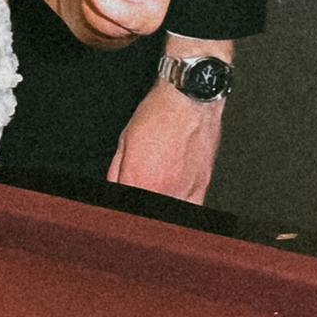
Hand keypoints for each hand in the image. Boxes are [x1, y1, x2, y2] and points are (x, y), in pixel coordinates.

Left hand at [110, 55, 225, 204]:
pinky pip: (190, 210)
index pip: (125, 209)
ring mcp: (185, 191)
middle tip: (139, 196)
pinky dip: (179, 205)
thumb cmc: (159, 114)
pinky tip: (173, 196)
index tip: (119, 204)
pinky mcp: (202, 187)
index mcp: (138, 181)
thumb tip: (114, 188)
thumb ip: (117, 173)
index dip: (120, 209)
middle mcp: (163, 191)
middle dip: (141, 204)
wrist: (190, 100)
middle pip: (147, 216)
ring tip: (156, 192)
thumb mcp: (124, 143)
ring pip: (167, 216)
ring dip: (160, 204)